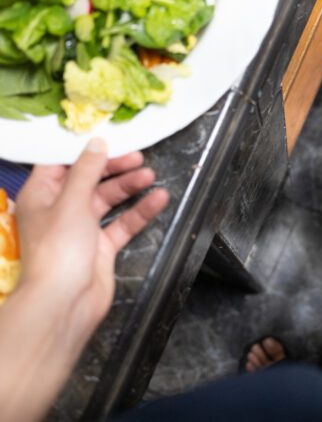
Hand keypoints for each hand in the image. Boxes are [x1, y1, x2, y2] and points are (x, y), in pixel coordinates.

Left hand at [16, 138, 168, 334]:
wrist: (65, 302)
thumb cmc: (59, 248)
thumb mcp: (71, 201)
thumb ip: (87, 170)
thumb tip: (97, 142)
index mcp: (42, 194)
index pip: (61, 163)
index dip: (84, 151)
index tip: (109, 139)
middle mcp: (61, 209)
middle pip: (90, 180)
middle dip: (114, 168)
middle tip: (139, 157)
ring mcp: (83, 229)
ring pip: (109, 200)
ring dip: (129, 188)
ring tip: (150, 176)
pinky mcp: (102, 246)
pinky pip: (122, 223)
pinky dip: (139, 212)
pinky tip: (158, 200)